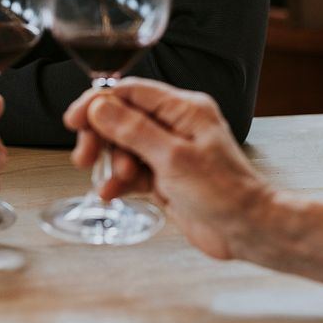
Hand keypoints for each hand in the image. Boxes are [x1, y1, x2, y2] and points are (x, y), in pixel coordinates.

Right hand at [64, 78, 271, 259]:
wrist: (247, 229)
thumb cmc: (224, 192)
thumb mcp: (172, 158)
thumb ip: (134, 130)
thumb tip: (101, 107)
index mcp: (184, 109)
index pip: (132, 92)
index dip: (99, 103)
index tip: (74, 119)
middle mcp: (176, 125)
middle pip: (124, 118)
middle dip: (101, 135)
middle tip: (86, 156)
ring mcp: (171, 151)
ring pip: (125, 146)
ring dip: (112, 160)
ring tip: (114, 179)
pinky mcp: (166, 177)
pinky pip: (133, 171)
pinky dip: (119, 180)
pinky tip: (110, 192)